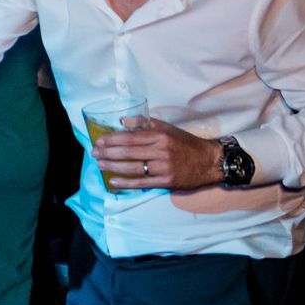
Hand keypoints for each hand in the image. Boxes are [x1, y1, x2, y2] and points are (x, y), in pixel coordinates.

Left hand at [94, 117, 223, 190]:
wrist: (210, 161)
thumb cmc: (186, 143)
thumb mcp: (168, 128)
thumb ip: (145, 123)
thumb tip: (123, 121)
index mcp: (160, 136)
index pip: (130, 137)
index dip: (112, 140)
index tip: (99, 141)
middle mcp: (161, 151)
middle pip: (128, 152)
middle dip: (107, 153)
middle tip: (94, 153)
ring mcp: (164, 168)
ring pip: (133, 168)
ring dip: (113, 167)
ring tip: (99, 165)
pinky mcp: (167, 182)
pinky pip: (142, 183)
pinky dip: (126, 183)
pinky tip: (113, 181)